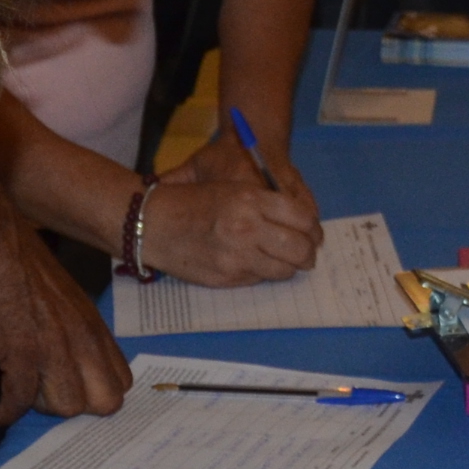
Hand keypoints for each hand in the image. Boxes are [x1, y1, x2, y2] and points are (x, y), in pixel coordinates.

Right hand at [0, 217, 129, 424]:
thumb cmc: (21, 264)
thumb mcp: (65, 298)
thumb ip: (76, 330)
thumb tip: (75, 363)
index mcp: (95, 326)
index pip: (121, 383)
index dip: (95, 394)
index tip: (69, 390)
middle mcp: (83, 339)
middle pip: (102, 403)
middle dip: (73, 406)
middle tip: (44, 394)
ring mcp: (53, 345)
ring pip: (65, 406)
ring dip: (40, 408)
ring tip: (19, 395)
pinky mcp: (19, 349)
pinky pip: (21, 399)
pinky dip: (7, 412)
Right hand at [138, 151, 322, 284]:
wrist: (154, 223)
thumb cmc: (194, 201)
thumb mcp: (233, 189)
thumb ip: (267, 204)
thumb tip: (302, 225)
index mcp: (251, 199)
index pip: (303, 219)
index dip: (314, 230)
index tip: (314, 234)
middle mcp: (248, 227)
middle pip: (300, 249)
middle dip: (308, 254)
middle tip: (307, 255)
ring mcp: (238, 255)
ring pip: (284, 270)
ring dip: (288, 267)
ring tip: (284, 261)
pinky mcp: (228, 276)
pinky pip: (259, 278)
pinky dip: (261, 272)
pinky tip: (252, 262)